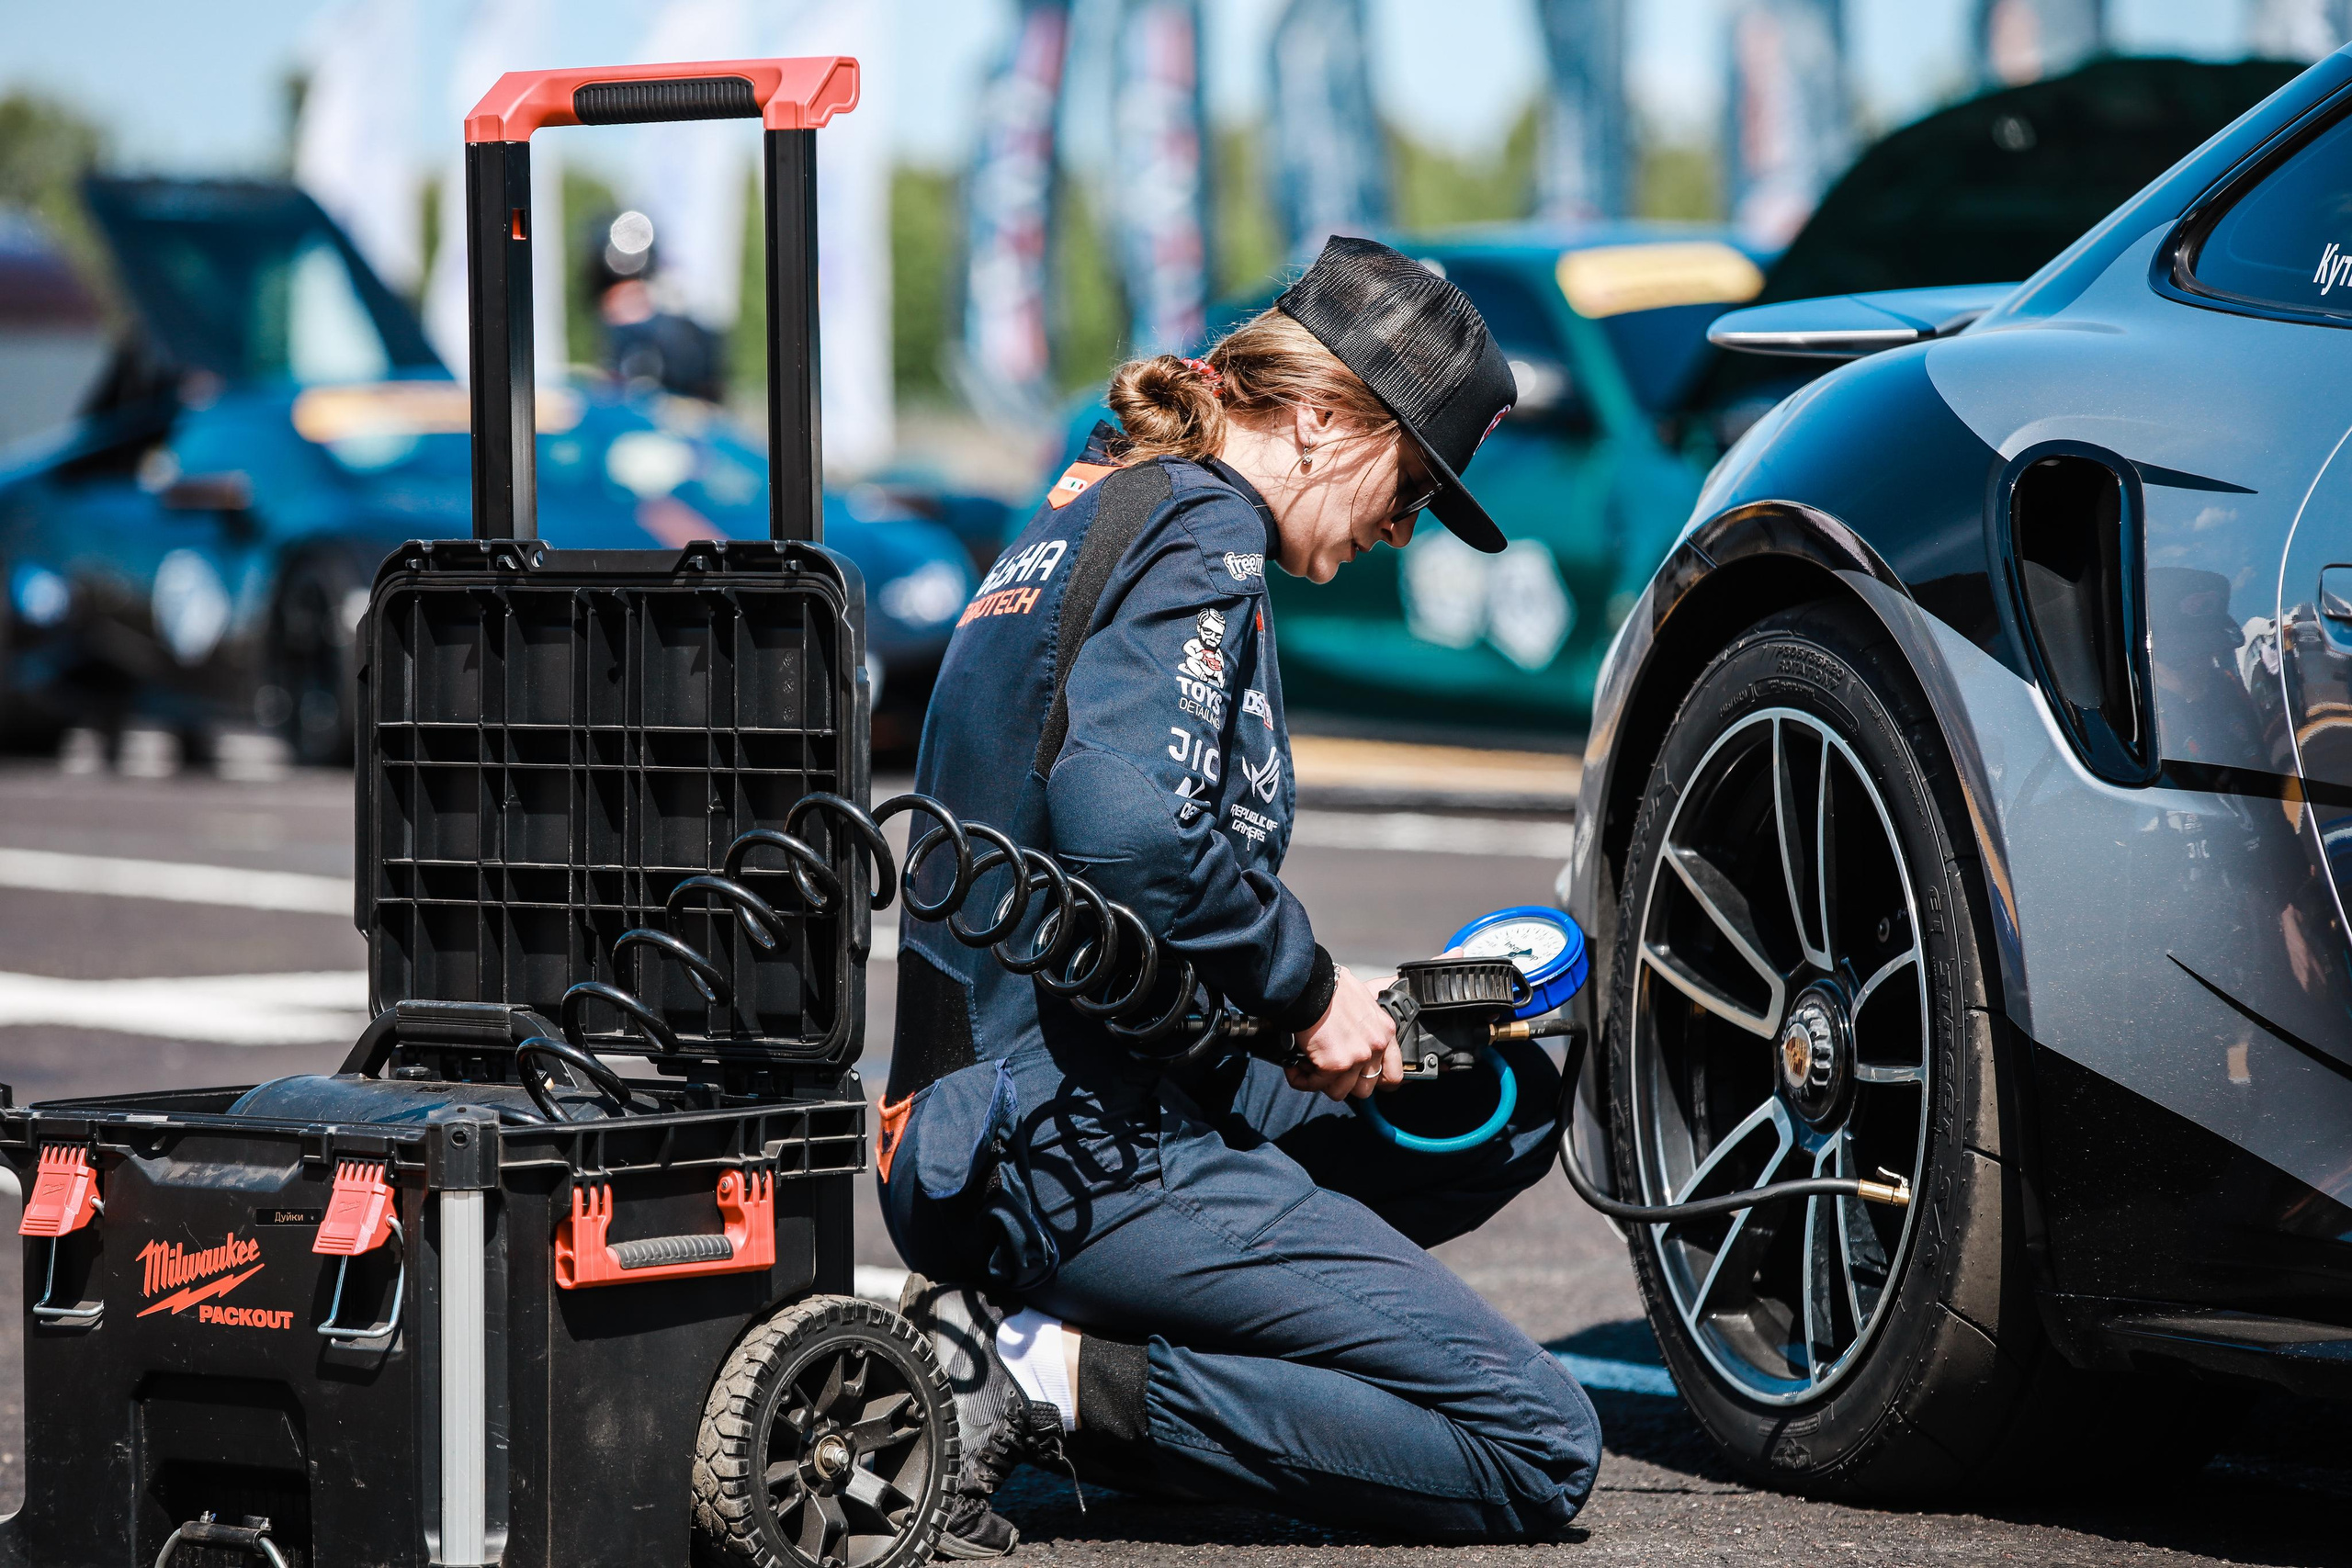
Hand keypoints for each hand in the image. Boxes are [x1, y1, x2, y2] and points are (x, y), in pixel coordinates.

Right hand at [1287, 966, 1400, 1101]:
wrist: (1309, 983)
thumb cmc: (1328, 986)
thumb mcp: (1362, 1000)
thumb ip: (1365, 1024)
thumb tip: (1354, 1034)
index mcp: (1384, 1032)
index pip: (1393, 1075)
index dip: (1375, 1083)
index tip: (1359, 1080)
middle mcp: (1374, 1047)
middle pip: (1364, 1089)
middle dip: (1343, 1083)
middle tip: (1326, 1071)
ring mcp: (1356, 1058)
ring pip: (1339, 1092)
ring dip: (1320, 1082)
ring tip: (1307, 1066)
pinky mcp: (1334, 1064)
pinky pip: (1315, 1085)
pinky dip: (1300, 1079)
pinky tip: (1294, 1066)